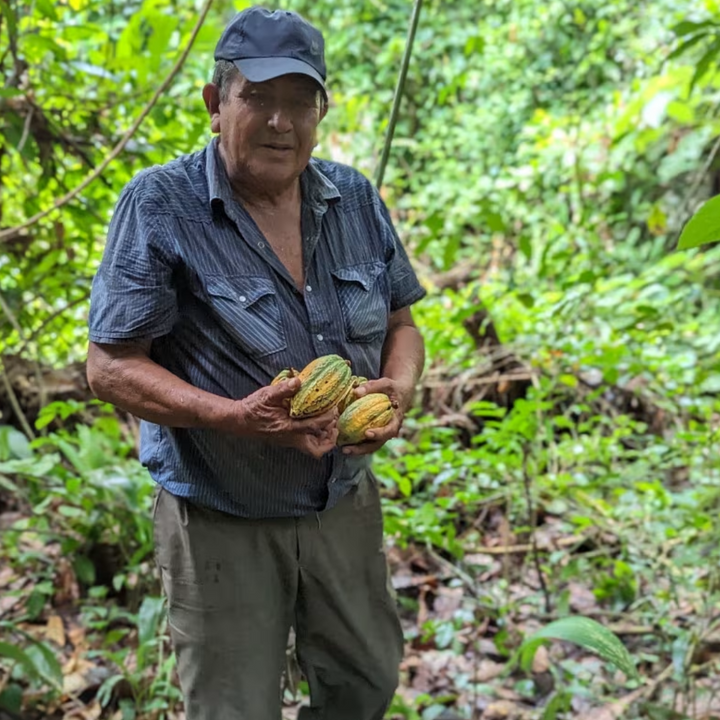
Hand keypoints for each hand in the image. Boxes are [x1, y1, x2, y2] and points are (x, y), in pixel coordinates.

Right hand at [224, 378, 338, 459]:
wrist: (239, 420)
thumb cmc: (253, 408)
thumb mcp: (267, 395)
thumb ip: (283, 389)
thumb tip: (298, 381)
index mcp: (289, 428)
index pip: (314, 427)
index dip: (327, 418)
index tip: (334, 408)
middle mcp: (291, 438)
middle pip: (317, 450)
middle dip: (330, 439)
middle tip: (335, 424)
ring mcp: (290, 441)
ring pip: (313, 448)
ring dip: (324, 438)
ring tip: (330, 423)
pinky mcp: (288, 439)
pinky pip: (307, 442)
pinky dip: (315, 435)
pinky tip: (316, 420)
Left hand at [341, 377, 411, 455]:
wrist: (398, 393)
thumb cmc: (392, 389)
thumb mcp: (385, 384)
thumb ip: (372, 386)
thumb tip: (356, 392)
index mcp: (395, 420)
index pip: (389, 431)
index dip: (379, 434)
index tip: (367, 433)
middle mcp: (389, 430)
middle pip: (377, 444)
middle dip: (362, 449)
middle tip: (347, 449)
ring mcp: (381, 433)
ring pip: (370, 445)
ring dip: (357, 449)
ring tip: (342, 449)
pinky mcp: (374, 432)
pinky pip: (366, 441)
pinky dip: (356, 443)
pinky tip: (343, 442)